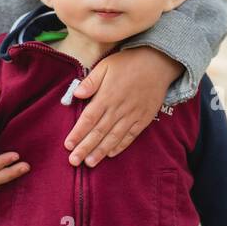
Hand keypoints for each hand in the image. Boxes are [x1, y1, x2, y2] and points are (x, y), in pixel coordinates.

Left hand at [63, 47, 183, 166]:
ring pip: (114, 137)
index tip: (68, 145)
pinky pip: (131, 135)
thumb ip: (91, 81)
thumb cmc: (129, 62)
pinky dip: (120, 146)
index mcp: (107, 96)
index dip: (78, 133)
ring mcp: (132, 115)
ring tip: (89, 163)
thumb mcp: (106, 66)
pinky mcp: (144, 118)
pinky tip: (111, 154)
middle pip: (99, 132)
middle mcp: (118, 109)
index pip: (88, 118)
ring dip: (101, 151)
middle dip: (85, 148)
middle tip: (74, 161)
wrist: (158, 62)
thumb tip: (76, 94)